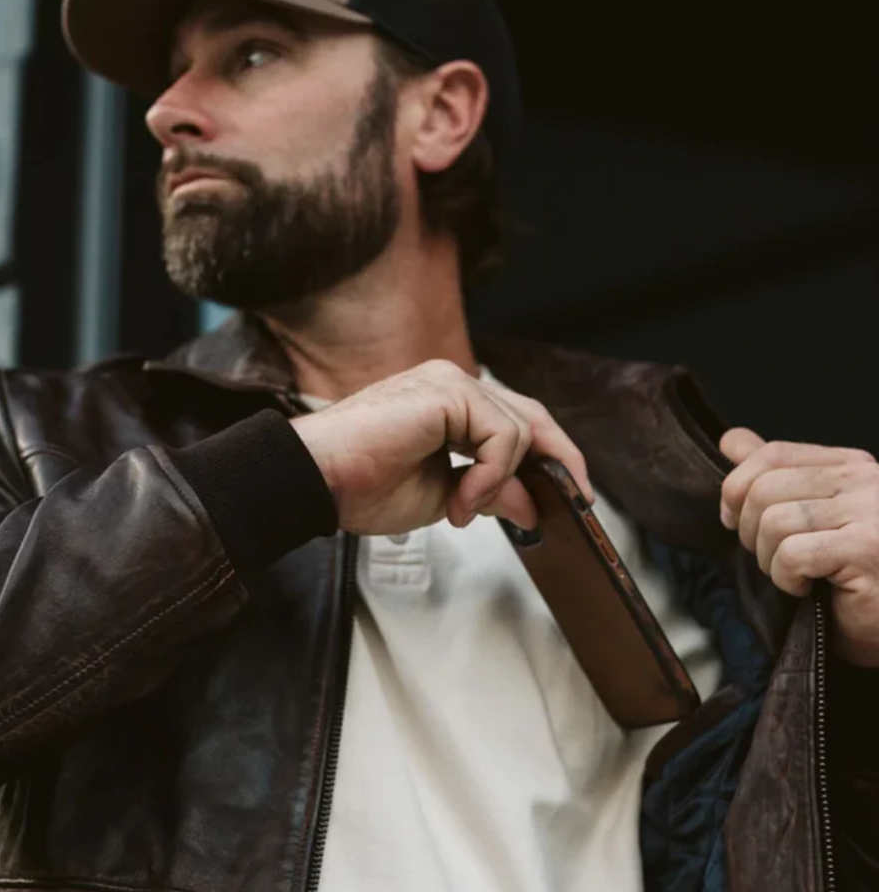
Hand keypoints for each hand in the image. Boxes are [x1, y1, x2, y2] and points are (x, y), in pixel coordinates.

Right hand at [290, 359, 591, 536]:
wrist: (317, 479)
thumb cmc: (360, 486)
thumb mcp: (443, 496)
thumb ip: (490, 491)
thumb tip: (532, 505)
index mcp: (448, 405)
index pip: (515, 424)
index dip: (548, 458)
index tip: (567, 497)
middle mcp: (452, 385)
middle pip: (531, 416)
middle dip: (559, 460)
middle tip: (575, 501)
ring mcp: (450, 382)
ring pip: (520, 428)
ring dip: (502, 479)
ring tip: (463, 509)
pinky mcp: (448, 390)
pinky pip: (502, 435)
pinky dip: (491, 474)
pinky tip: (460, 499)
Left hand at [719, 428, 878, 666]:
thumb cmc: (850, 575)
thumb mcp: (811, 516)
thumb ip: (774, 475)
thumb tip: (730, 440)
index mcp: (849, 466)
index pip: (772, 454)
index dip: (736, 487)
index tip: (730, 517)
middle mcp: (864, 481)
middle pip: (764, 488)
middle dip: (747, 529)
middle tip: (768, 556)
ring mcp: (869, 513)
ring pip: (774, 522)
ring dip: (767, 558)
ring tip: (791, 573)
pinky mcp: (866, 549)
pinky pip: (792, 554)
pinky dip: (786, 577)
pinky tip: (806, 588)